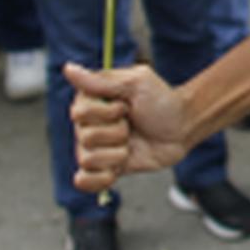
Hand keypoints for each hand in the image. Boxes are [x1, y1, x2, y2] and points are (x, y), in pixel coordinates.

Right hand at [63, 62, 193, 194]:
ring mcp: (96, 147)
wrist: (182, 128)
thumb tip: (68, 68)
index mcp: (90, 100)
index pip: (79, 114)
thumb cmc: (161, 100)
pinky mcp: (106, 167)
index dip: (106, 113)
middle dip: (116, 133)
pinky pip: (84, 181)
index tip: (125, 106)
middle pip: (85, 138)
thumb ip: (100, 81)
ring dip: (116, 153)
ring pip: (87, 159)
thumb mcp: (136, 83)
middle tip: (131, 125)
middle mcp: (88, 124)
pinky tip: (114, 171)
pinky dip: (98, 180)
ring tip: (130, 144)